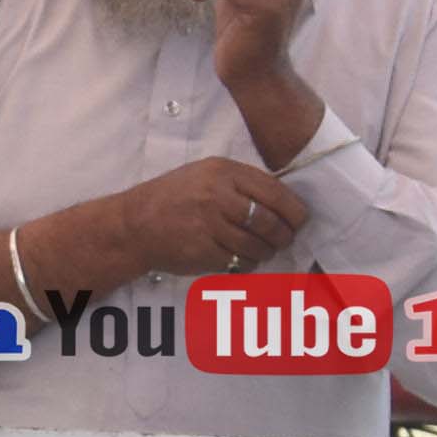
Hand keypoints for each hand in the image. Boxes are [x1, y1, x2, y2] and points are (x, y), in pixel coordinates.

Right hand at [103, 157, 308, 283]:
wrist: (136, 223)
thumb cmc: (174, 196)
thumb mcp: (205, 174)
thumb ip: (240, 183)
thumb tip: (282, 202)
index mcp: (222, 172)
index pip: (273, 192)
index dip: (293, 210)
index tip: (300, 219)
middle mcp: (217, 196)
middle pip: (269, 222)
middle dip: (284, 235)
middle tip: (285, 239)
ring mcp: (209, 226)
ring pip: (257, 246)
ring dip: (266, 252)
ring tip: (264, 250)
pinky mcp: (203, 252)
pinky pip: (239, 262)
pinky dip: (248, 264)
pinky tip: (243, 259)